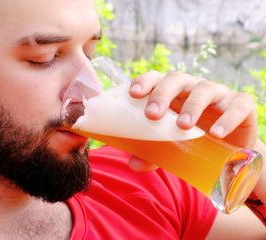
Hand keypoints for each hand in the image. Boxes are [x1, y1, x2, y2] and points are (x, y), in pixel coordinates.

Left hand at [127, 70, 257, 170]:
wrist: (231, 151)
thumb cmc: (194, 141)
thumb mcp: (170, 147)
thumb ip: (151, 154)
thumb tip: (133, 165)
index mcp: (172, 93)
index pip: (156, 78)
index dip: (144, 82)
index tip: (133, 94)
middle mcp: (193, 88)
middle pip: (176, 79)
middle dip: (162, 94)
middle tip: (152, 115)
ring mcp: (218, 94)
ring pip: (204, 89)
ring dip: (192, 106)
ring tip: (183, 126)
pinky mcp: (242, 105)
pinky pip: (238, 105)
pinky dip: (227, 118)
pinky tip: (217, 133)